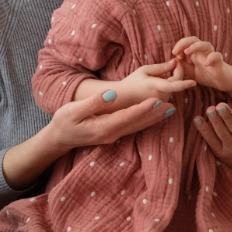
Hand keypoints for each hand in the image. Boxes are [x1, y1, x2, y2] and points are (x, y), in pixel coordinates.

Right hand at [48, 89, 175, 154]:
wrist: (59, 138)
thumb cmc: (64, 121)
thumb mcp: (73, 110)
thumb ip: (93, 102)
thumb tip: (111, 94)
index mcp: (102, 126)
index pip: (127, 116)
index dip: (142, 109)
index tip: (156, 100)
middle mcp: (111, 133)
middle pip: (136, 123)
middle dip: (154, 115)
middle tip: (171, 106)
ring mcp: (113, 136)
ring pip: (137, 127)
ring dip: (153, 119)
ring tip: (169, 110)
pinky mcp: (113, 134)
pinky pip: (132, 128)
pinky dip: (145, 122)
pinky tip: (153, 117)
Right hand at [112, 61, 195, 106]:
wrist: (124, 97)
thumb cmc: (133, 81)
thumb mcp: (145, 70)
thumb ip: (161, 67)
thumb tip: (175, 62)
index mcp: (156, 86)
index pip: (174, 85)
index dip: (184, 83)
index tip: (194, 82)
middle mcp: (161, 96)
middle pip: (176, 83)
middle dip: (177, 72)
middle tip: (174, 61)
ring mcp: (162, 102)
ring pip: (173, 87)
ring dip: (172, 78)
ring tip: (161, 71)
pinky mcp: (162, 104)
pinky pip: (169, 92)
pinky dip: (167, 84)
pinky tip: (158, 81)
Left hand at [172, 36, 231, 91]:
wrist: (222, 81)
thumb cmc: (206, 74)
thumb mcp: (190, 72)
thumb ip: (182, 66)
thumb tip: (174, 60)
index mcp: (195, 52)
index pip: (186, 42)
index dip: (179, 45)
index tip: (174, 54)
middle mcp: (203, 51)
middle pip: (194, 39)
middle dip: (184, 42)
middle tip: (175, 51)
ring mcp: (211, 55)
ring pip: (206, 44)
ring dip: (195, 46)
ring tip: (187, 52)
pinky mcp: (220, 62)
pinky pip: (217, 56)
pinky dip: (211, 58)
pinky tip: (206, 64)